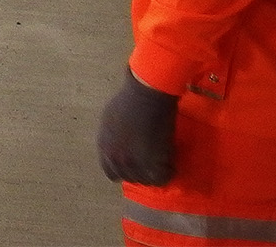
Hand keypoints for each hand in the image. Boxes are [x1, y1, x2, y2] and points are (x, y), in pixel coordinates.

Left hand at [97, 68, 179, 184]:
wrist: (146, 96)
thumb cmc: (128, 101)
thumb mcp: (110, 121)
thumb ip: (112, 138)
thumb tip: (119, 147)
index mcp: (104, 149)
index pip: (112, 173)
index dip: (125, 169)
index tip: (137, 163)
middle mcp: (116, 160)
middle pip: (130, 178)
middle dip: (141, 171)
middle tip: (153, 161)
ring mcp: (134, 164)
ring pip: (146, 180)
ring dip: (155, 172)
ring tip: (163, 159)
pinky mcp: (153, 163)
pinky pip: (162, 178)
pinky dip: (168, 172)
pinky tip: (171, 161)